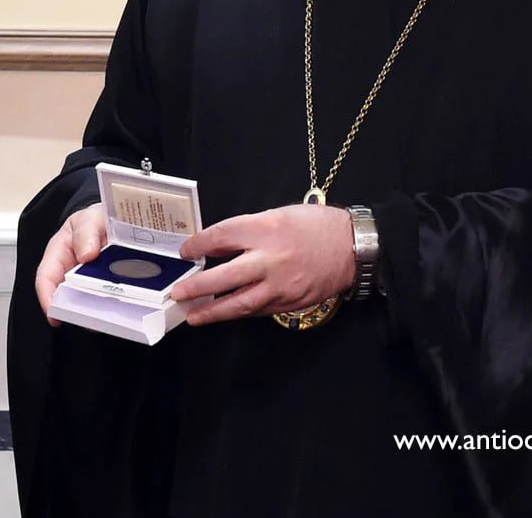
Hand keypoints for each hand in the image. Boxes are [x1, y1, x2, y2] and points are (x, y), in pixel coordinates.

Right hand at [34, 203, 107, 322]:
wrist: (117, 221)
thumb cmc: (96, 220)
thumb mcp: (90, 218)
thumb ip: (86, 231)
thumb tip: (86, 254)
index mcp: (59, 253)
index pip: (46, 278)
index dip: (47, 297)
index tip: (55, 314)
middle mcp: (71, 272)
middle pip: (68, 297)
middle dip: (78, 310)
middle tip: (91, 319)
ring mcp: (89, 283)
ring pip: (88, 304)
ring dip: (98, 311)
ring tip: (111, 315)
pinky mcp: (106, 290)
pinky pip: (106, 302)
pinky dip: (114, 307)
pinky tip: (124, 308)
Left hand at [171, 204, 353, 325]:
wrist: (354, 247)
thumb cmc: (316, 225)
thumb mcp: (278, 214)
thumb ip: (247, 229)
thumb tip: (217, 244)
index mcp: (266, 229)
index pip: (221, 237)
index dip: (198, 245)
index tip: (186, 252)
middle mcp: (271, 259)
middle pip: (224, 276)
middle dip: (197, 287)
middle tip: (177, 293)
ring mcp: (281, 285)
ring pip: (240, 303)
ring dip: (213, 311)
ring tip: (193, 316)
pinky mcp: (291, 303)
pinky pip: (259, 310)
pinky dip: (239, 312)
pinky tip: (225, 313)